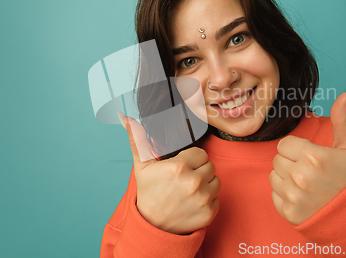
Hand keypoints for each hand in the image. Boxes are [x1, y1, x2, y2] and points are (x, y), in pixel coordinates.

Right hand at [119, 112, 220, 234]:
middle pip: (210, 166)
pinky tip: (193, 203)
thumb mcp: (142, 167)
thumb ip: (138, 141)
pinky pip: (217, 198)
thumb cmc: (149, 194)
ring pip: (216, 181)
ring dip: (206, 185)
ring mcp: (203, 198)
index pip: (201, 154)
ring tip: (189, 191)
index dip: (191, 160)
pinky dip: (208, 201)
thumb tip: (127, 119)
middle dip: (199, 171)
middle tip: (184, 181)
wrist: (152, 227)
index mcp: (179, 167)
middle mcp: (193, 182)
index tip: (181, 168)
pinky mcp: (209, 213)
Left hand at [269, 85, 345, 224]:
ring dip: (286, 178)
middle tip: (311, 172)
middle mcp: (301, 177)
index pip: (284, 144)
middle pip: (278, 159)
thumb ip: (342, 119)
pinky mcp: (288, 213)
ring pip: (274, 176)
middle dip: (291, 162)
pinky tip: (303, 198)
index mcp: (314, 157)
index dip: (297, 149)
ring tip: (307, 185)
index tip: (311, 157)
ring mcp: (294, 197)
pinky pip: (274, 195)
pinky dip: (285, 196)